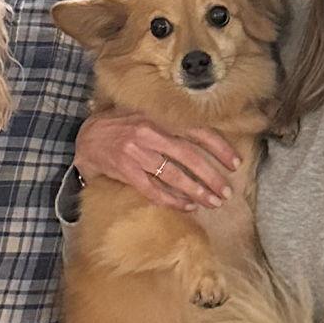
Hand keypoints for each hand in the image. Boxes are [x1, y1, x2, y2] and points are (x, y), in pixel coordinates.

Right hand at [75, 112, 238, 212]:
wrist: (87, 138)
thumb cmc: (122, 126)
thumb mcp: (148, 116)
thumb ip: (172, 123)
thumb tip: (207, 138)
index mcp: (159, 116)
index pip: (197, 130)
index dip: (219, 148)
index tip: (236, 163)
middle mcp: (150, 132)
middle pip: (189, 156)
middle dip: (211, 176)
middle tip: (226, 192)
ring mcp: (137, 153)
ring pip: (174, 175)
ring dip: (196, 191)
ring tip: (212, 202)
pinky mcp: (126, 171)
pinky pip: (153, 190)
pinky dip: (172, 200)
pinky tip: (187, 207)